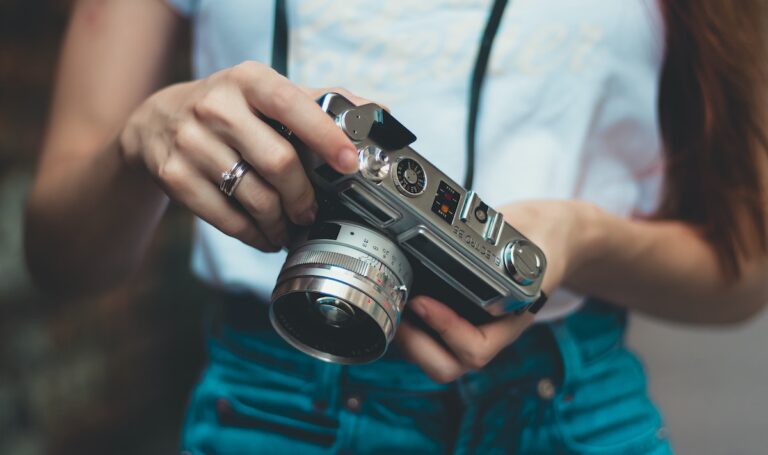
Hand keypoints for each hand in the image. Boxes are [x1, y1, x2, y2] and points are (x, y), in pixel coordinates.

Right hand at [119, 60, 370, 250]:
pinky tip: (265, 235)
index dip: (326, 136)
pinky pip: (227, 218)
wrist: (156, 123)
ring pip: (254, 197)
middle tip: (312, 211)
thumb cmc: (227, 109)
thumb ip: (318, 101)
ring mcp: (191, 141)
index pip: (293, 105)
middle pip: (278, 162)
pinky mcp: (174, 176)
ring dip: (281, 223)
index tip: (349, 163)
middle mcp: (216, 106)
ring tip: (289, 227)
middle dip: (304, 197)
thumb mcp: (265, 93)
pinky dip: (254, 235)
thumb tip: (376, 111)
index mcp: (249, 80)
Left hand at [395, 200, 599, 382]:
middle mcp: (489, 332)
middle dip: (415, 345)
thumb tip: (476, 234)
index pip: (475, 347)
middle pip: (447, 365)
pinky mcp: (453, 320)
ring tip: (392, 307)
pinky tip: (397, 299)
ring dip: (408, 341)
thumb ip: (509, 241)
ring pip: (433, 358)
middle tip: (396, 311)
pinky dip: (409, 328)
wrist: (546, 237)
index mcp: (512, 319)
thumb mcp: (532, 235)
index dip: (445, 330)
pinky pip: (426, 340)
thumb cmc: (541, 238)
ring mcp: (470, 330)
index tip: (421, 301)